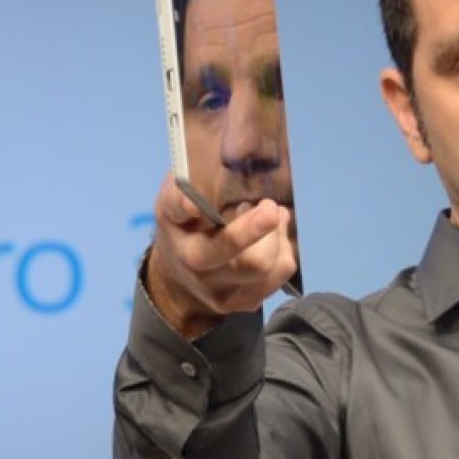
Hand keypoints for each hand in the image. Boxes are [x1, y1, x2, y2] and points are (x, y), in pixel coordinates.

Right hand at [145, 172, 297, 338]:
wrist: (178, 274)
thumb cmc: (185, 224)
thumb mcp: (178, 197)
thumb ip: (192, 183)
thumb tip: (228, 156)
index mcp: (176, 228)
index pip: (177, 214)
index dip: (186, 207)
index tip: (195, 204)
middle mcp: (195, 267)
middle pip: (231, 252)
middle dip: (255, 228)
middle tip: (269, 206)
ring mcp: (219, 291)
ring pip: (262, 266)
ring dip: (276, 237)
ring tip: (270, 217)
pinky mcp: (242, 302)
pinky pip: (277, 276)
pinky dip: (283, 251)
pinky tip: (273, 238)